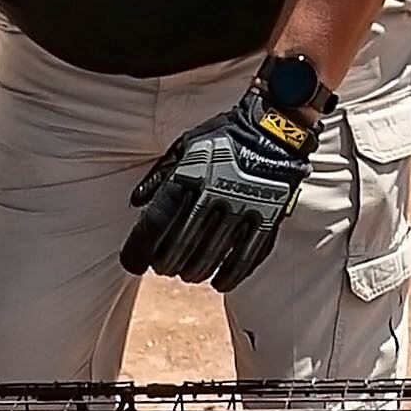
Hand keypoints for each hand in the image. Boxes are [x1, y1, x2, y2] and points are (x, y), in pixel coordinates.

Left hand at [123, 77, 322, 291]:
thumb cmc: (225, 138)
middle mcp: (215, 193)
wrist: (277, 128)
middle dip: (166, 263)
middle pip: (181, 245)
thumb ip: (160, 175)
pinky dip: (230, 274)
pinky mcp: (268, 217)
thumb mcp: (186, 146)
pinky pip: (246, 255)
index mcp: (190, 175)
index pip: (155, 222)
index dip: (138, 249)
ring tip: (189, 274)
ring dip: (195, 271)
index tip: (133, 263)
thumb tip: (136, 202)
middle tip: (164, 268)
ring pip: (211, 254)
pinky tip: (220, 283)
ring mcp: (244, 207)